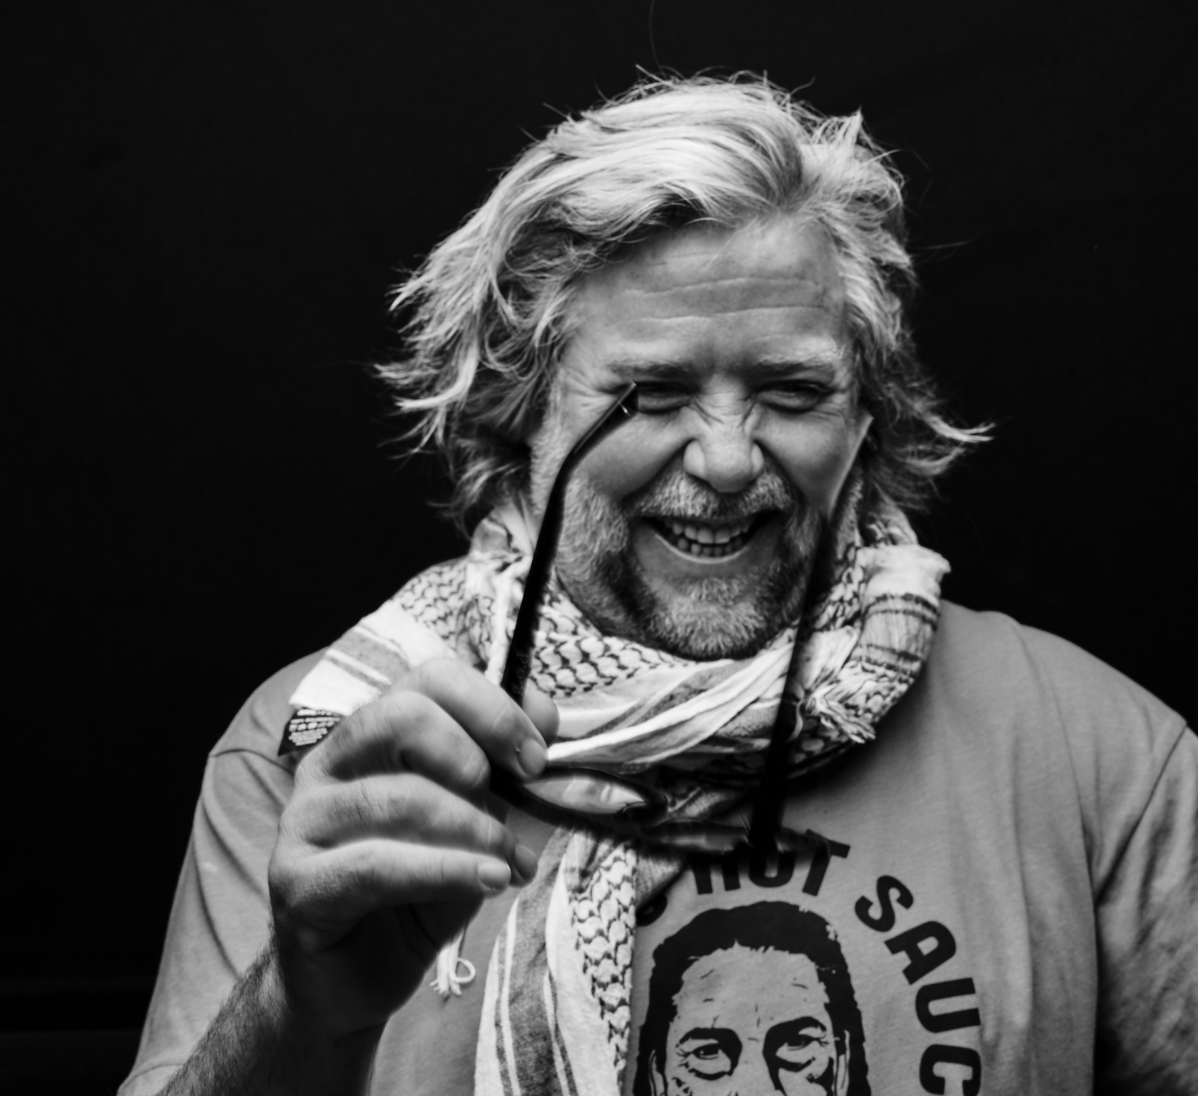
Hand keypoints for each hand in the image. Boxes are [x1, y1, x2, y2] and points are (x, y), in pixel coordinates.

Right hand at [266, 658, 556, 1038]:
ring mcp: (304, 820)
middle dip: (474, 750)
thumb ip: (505, 779)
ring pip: (395, 796)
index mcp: (373, 736)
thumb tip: (550, 722)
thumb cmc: (419, 891)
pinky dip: (446, 869)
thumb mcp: (475, 828)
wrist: (356, 978)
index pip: (428, 680)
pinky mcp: (296, 882)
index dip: (491, 706)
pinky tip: (488, 881)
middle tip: (517, 795)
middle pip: (399, 715)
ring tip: (509, 860)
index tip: (538, 754)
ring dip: (472, 826)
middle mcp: (329, 764)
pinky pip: (377, 864)